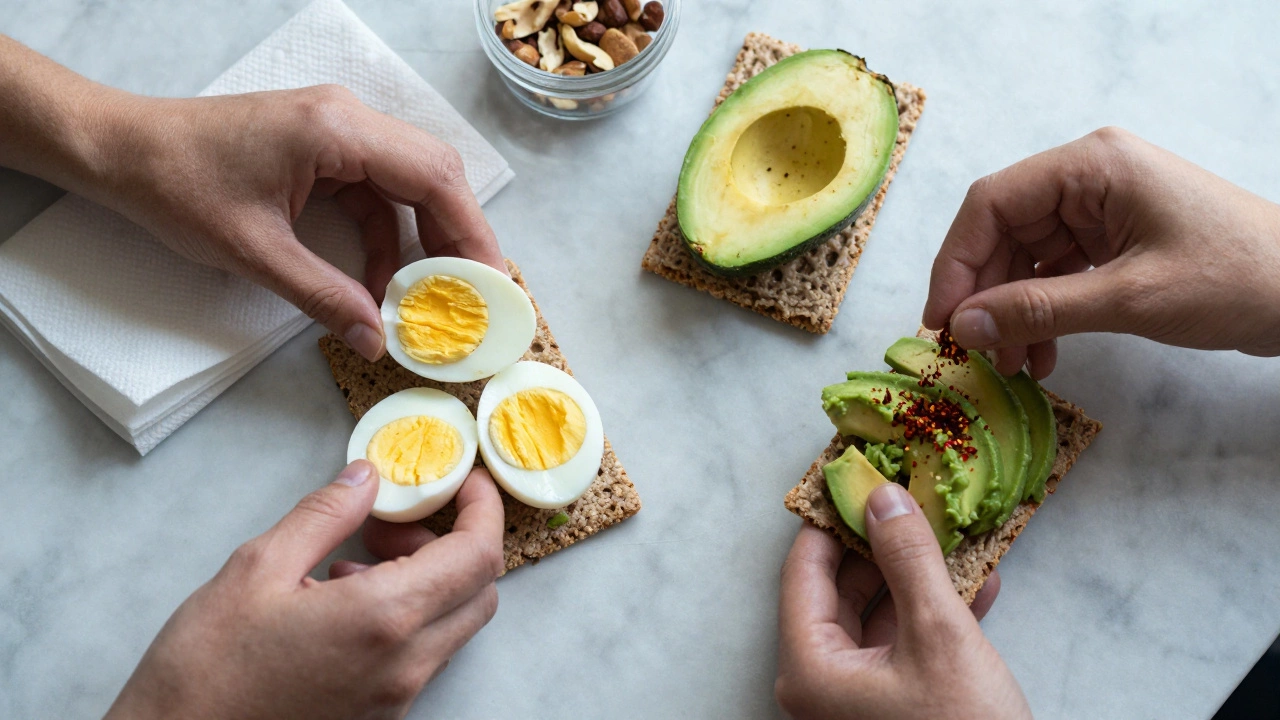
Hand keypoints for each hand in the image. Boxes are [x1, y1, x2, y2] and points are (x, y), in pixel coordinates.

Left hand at [0, 35, 504, 362]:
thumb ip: (323, 297)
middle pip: (435, 173)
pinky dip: (388, 233)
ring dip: (424, 237)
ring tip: (432, 294)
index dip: (471, 232)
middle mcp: (348, 118)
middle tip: (471, 294)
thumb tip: (377, 341)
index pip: (434, 176)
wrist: (121, 150)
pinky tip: (381, 277)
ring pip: (411, 181)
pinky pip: (378, 190)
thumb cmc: (177, 186)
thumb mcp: (254, 252)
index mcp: (338, 130)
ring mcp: (338, 129)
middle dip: (457, 236)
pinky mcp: (325, 147)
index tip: (489, 283)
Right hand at [106, 461, 504, 719]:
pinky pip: (422, 657)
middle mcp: (405, 664)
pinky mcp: (380, 716)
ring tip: (352, 563)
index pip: (478, 556)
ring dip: (428, 581)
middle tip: (392, 524)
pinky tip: (342, 603)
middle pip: (479, 592)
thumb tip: (367, 478)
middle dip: (452, 544)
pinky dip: (407, 618)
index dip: (484, 510)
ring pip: (453, 625)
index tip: (468, 482)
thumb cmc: (205, 669)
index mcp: (384, 618)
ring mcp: (397, 697)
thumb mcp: (257, 568)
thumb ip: (325, 515)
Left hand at [776, 483, 1029, 719]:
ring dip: (917, 575)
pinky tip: (978, 581)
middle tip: (910, 496)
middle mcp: (820, 682)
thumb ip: (908, 560)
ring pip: (878, 614)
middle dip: (881, 542)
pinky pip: (904, 644)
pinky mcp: (892, 707)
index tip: (857, 473)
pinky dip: (936, 612)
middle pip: (839, 588)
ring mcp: (854, 698)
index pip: (804, 569)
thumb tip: (884, 498)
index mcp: (809, 666)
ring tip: (951, 531)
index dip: (831, 517)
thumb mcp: (938, 635)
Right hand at [923, 127, 1279, 376]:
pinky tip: (1041, 355)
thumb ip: (1038, 310)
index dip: (957, 262)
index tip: (941, 319)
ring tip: (1012, 365)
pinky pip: (1056, 273)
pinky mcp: (1115, 239)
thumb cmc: (1236, 278)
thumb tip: (963, 326)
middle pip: (1004, 232)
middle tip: (972, 350)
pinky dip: (1042, 314)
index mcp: (1092, 166)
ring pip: (1026, 258)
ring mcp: (1102, 208)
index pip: (993, 203)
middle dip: (986, 295)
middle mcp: (1090, 178)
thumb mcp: (1129, 298)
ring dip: (1013, 313)